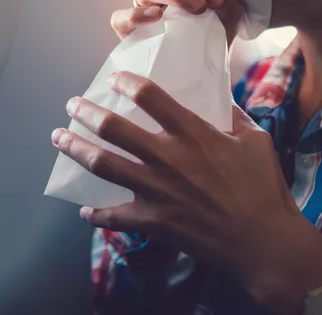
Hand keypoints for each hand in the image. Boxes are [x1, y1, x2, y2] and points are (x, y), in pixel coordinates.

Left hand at [51, 72, 321, 313]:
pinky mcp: (154, 221)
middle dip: (87, 113)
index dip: (127, 83)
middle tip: (72, 105)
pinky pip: (115, 217)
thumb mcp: (255, 140)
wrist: (262, 241)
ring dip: (76, 149)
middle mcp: (167, 157)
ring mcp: (156, 190)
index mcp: (193, 133)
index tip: (114, 79)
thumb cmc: (262, 188)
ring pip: (103, 165)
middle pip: (114, 128)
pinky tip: (86, 210)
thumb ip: (234, 116)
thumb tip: (221, 99)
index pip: (150, 97)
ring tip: (59, 137)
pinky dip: (97, 215)